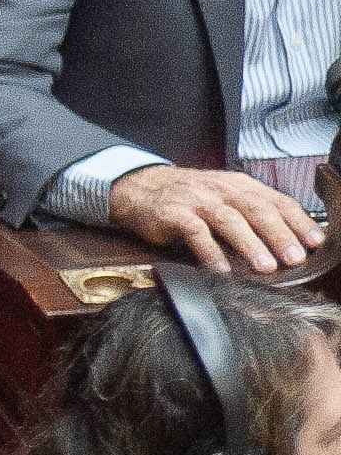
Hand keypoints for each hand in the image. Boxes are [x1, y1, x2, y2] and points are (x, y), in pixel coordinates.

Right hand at [104, 162, 322, 274]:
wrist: (138, 187)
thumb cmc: (188, 199)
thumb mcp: (224, 198)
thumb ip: (251, 215)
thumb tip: (288, 242)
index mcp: (240, 186)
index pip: (276, 201)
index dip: (298, 221)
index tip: (315, 242)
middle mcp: (222, 190)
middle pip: (256, 210)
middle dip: (278, 235)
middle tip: (294, 258)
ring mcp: (197, 201)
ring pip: (229, 220)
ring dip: (250, 245)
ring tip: (265, 267)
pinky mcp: (173, 214)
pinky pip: (194, 232)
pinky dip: (209, 251)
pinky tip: (221, 269)